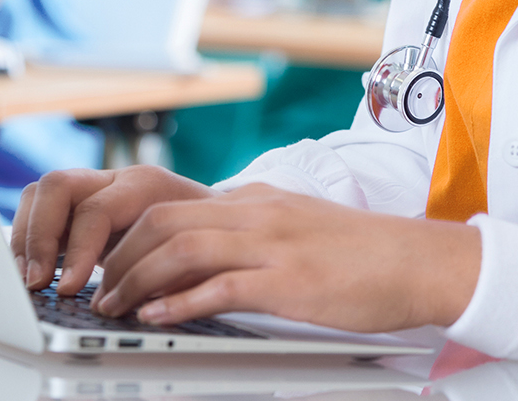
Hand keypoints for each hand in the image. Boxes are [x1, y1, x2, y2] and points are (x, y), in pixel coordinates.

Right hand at [10, 165, 215, 296]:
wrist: (215, 219)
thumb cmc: (206, 240)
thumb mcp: (195, 257)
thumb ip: (163, 276)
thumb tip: (130, 307)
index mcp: (144, 186)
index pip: (96, 209)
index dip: (77, 250)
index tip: (68, 289)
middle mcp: (112, 180)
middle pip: (57, 185)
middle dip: (38, 235)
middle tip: (37, 282)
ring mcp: (91, 190)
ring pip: (40, 193)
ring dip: (26, 237)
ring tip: (29, 280)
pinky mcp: (77, 209)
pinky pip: (38, 211)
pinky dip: (27, 241)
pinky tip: (31, 273)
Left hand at [88, 184, 480, 333]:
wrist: (421, 262)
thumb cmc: (364, 254)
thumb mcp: (297, 226)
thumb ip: (253, 229)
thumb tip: (208, 245)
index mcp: (255, 200)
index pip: (174, 205)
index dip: (129, 234)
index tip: (106, 262)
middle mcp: (257, 213)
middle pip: (164, 220)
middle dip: (118, 255)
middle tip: (96, 287)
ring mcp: (272, 245)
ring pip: (182, 248)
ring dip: (136, 279)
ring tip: (113, 306)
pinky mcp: (290, 282)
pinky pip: (221, 286)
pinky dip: (179, 302)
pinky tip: (156, 316)